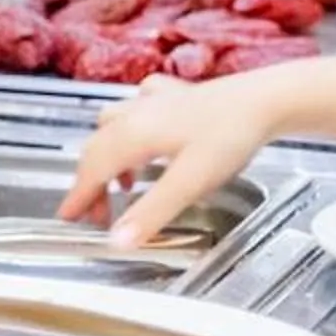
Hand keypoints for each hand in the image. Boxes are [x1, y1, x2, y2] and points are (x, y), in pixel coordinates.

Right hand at [57, 74, 280, 244]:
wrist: (266, 100)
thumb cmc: (229, 137)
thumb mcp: (189, 183)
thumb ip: (152, 212)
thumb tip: (117, 241)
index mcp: (132, 134)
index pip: (92, 170)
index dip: (78, 197)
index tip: (69, 218)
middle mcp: (136, 113)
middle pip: (97, 149)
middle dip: (92, 183)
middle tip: (100, 214)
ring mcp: (155, 100)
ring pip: (113, 126)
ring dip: (109, 155)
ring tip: (124, 183)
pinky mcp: (176, 95)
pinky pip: (138, 108)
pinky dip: (132, 128)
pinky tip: (147, 136)